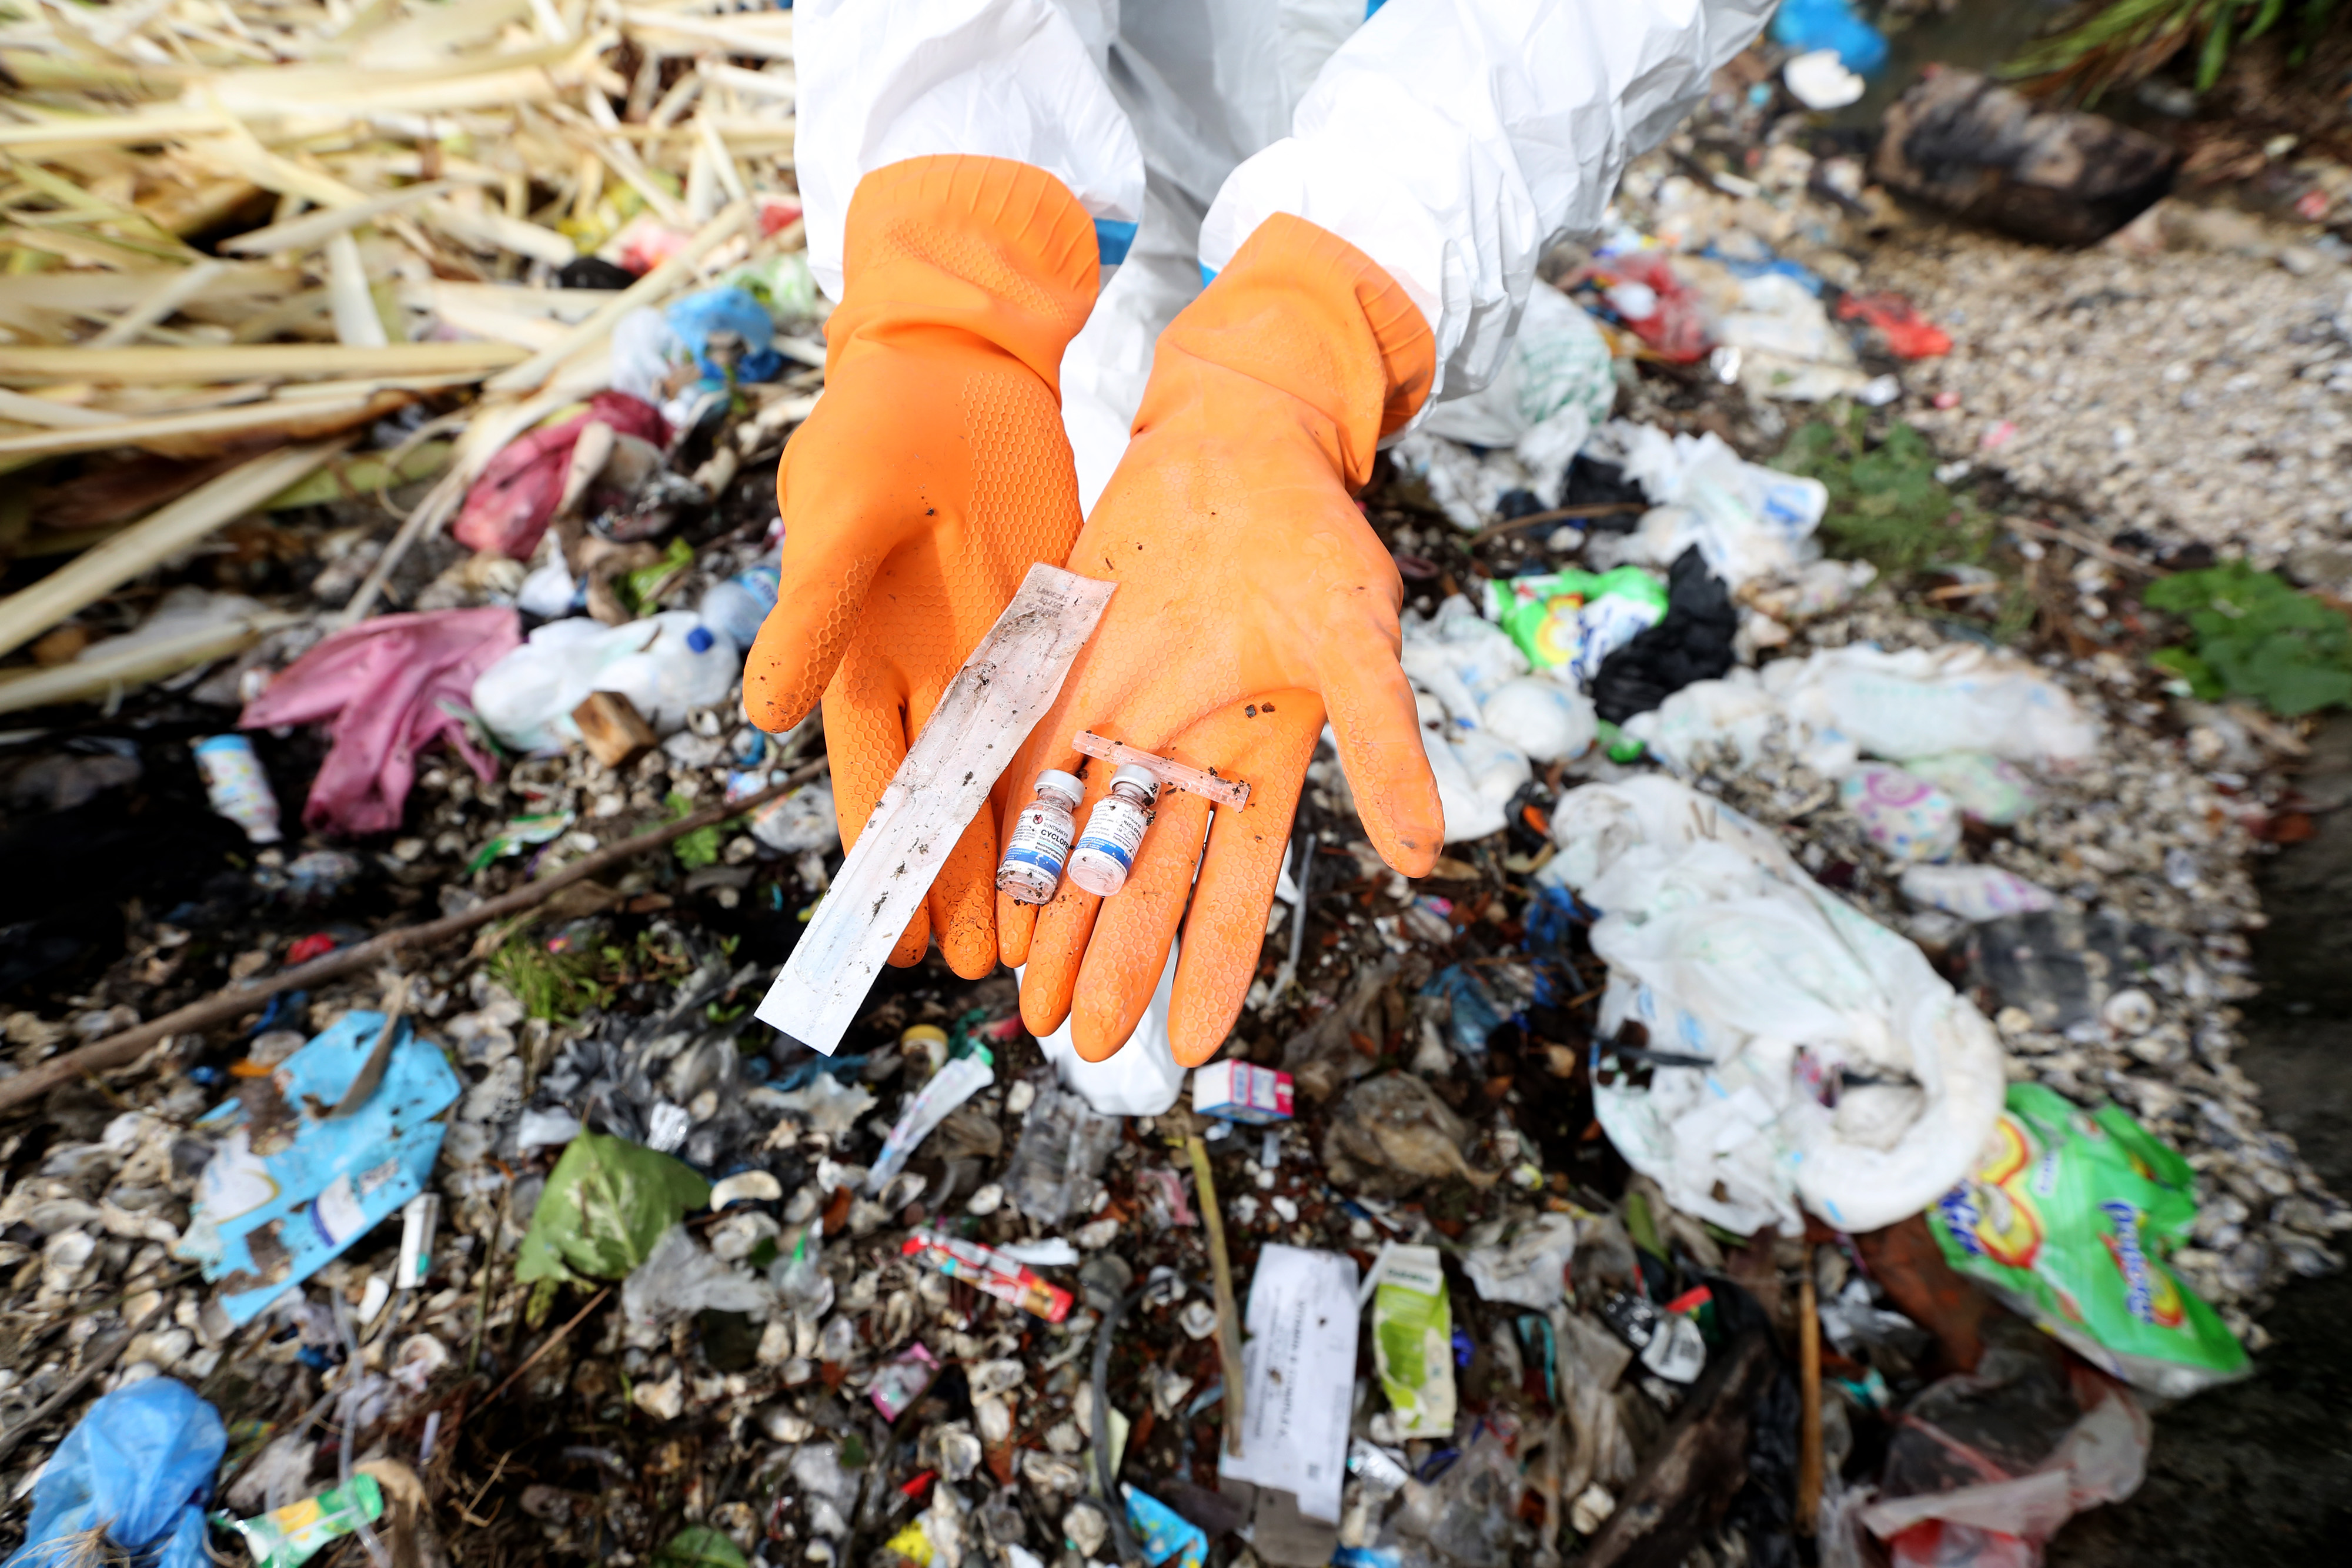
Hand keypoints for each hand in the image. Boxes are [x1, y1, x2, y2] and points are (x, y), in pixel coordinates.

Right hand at [743, 156, 1098, 976]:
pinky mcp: (1052, 628)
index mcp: (855, 663)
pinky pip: (1061, 717)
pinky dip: (1068, 779)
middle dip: (958, 886)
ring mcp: (992, 659)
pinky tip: (1088, 835)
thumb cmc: (872, 434)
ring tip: (1036, 936)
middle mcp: (925, 678)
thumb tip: (760, 719)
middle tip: (982, 975)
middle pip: (942, 803)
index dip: (883, 866)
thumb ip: (812, 615)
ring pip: (1005, 778)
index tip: (893, 943)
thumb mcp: (838, 518)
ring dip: (1016, 853)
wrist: (957, 369)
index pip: (868, 786)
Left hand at [1000, 214, 1444, 1063]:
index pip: (1240, 890)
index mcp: (1261, 765)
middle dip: (1113, 961)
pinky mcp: (1068, 675)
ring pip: (1082, 837)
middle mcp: (1187, 760)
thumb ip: (1387, 743)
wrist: (1234, 444)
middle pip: (1146, 882)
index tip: (1190, 1047)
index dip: (1217, 968)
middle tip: (1079, 1039)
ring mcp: (1124, 719)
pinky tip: (983, 884)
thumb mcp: (1359, 637)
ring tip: (1023, 996)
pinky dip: (1006, 823)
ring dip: (1055, 916)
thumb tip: (1427, 857)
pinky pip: (1029, 762)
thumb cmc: (1315, 537)